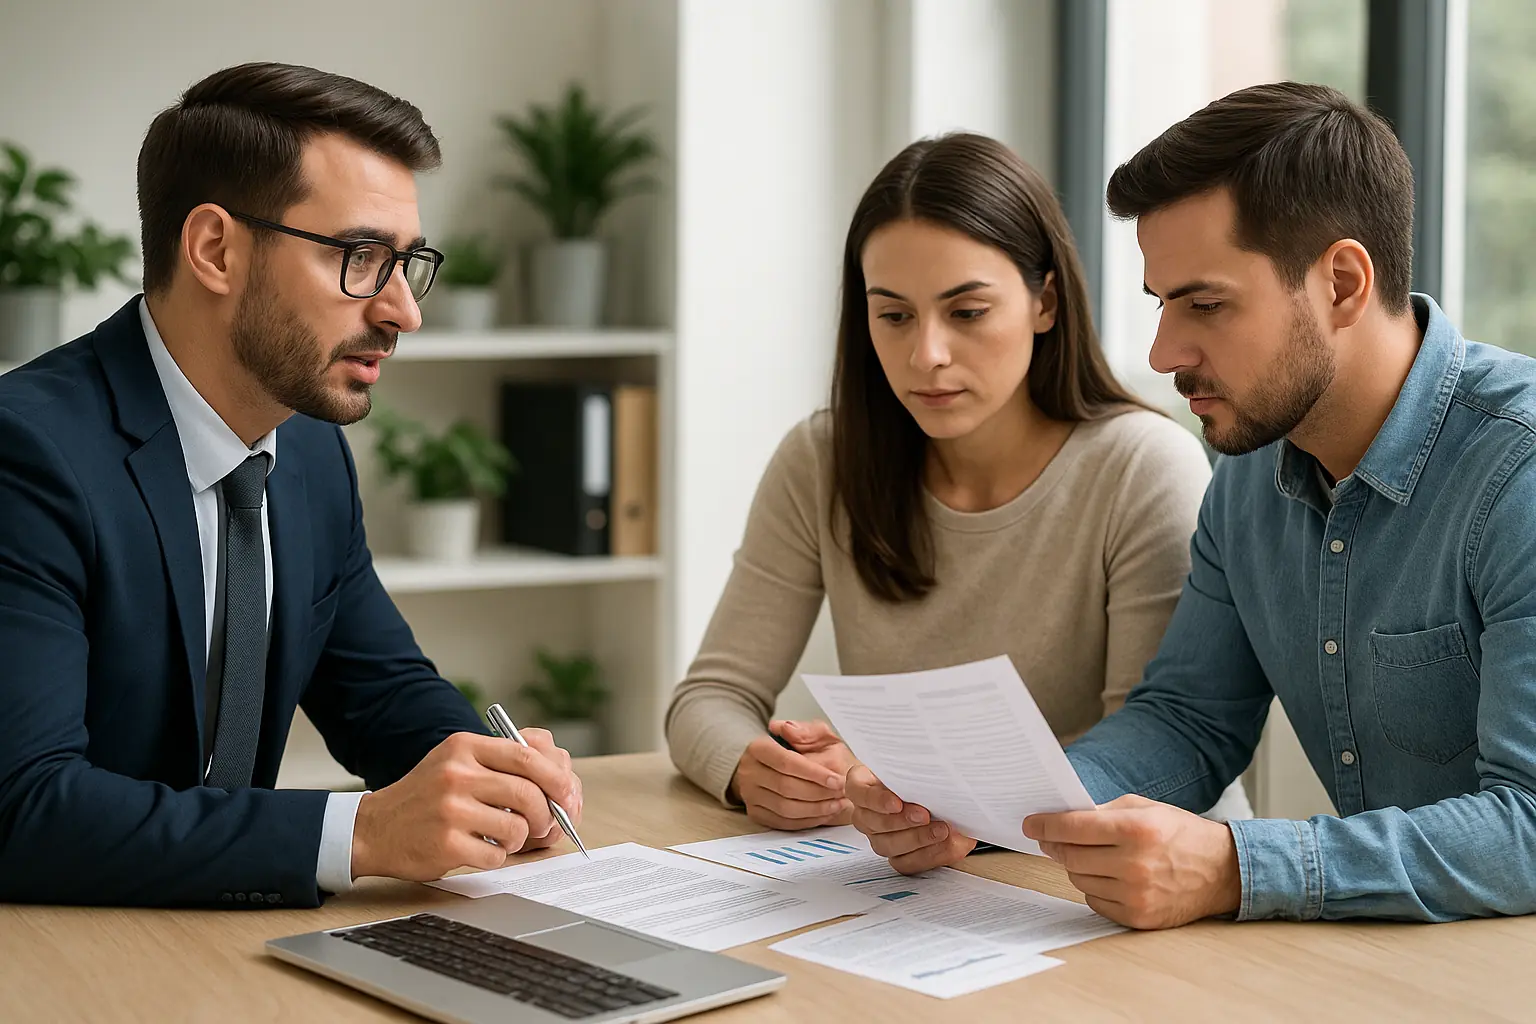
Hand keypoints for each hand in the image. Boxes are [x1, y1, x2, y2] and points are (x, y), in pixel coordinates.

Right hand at [351, 730, 582, 881]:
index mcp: (464, 746)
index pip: (526, 755)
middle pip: (528, 793)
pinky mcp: (446, 843)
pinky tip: (479, 850)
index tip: (568, 794)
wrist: (374, 828)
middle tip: (543, 824)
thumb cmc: (426, 797)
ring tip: (503, 838)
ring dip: (519, 839)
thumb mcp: (457, 762)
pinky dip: (497, 857)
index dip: (556, 777)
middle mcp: (457, 774)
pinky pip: (496, 855)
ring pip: (517, 827)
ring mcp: (450, 809)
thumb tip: (561, 783)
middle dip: (545, 814)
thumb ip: (502, 764)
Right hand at [731, 719, 854, 829]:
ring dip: (816, 809)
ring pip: (785, 809)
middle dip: (818, 792)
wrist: (784, 768)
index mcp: (758, 748)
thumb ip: (804, 729)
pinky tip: (825, 813)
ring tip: (838, 804)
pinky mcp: (757, 814)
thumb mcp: (810, 733)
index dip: (814, 773)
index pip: (786, 762)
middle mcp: (749, 773)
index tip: (836, 780)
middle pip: (785, 787)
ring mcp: (751, 796)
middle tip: (841, 794)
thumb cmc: (801, 751)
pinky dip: (808, 821)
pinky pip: (784, 823)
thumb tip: (787, 727)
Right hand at [846, 764, 975, 873]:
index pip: (857, 791)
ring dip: (916, 839)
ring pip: (886, 845)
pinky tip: (944, 843)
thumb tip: (930, 777)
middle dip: (900, 821)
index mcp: (864, 783)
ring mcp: (879, 837)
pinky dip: (928, 854)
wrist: (949, 797)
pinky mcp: (897, 856)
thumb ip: (917, 770)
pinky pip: (905, 862)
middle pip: (870, 822)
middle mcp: (866, 812)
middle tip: (924, 815)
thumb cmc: (929, 776)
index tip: (897, 803)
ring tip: (942, 830)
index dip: (875, 799)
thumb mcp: (921, 767)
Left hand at [1023, 793, 1239, 928]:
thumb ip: (1103, 811)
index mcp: (1136, 829)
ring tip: (1094, 856)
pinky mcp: (1137, 917)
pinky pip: (1094, 902)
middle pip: (1071, 856)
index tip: (1030, 825)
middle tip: (1053, 839)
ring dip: (1077, 866)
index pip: (1074, 828)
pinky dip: (1095, 888)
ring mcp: (1136, 895)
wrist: (1222, 871)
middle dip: (1056, 845)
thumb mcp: (1145, 808)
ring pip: (1079, 879)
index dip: (1046, 826)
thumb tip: (1061, 819)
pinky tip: (1110, 877)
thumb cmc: (1180, 834)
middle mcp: (1135, 864)